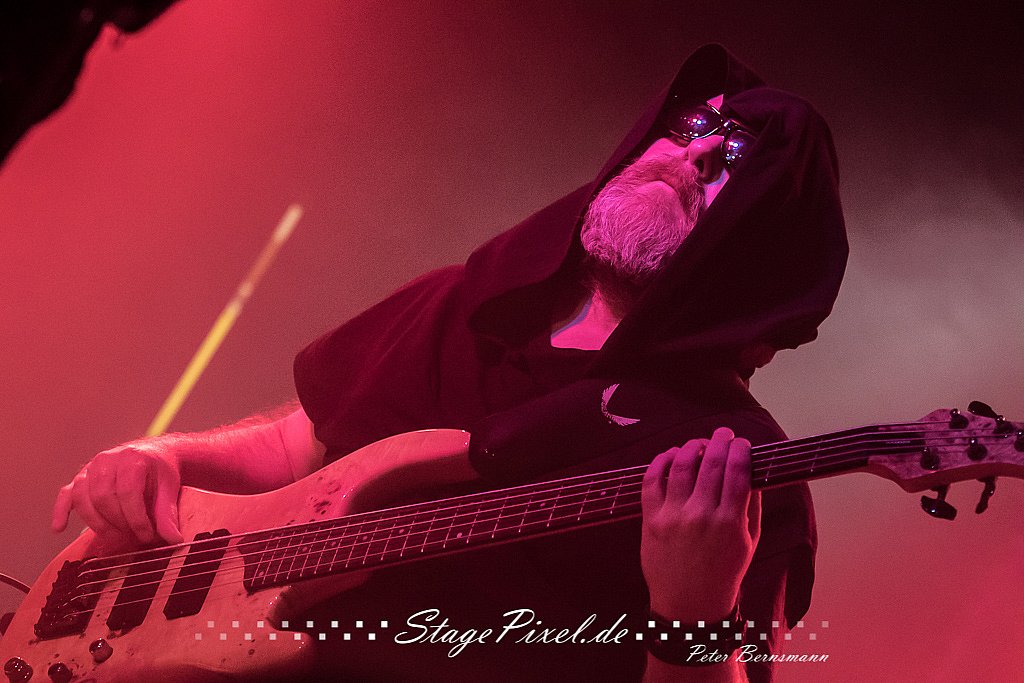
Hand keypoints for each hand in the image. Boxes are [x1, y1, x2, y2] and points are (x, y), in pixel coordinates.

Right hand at [52, 439, 184, 547]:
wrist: (156, 454)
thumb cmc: (161, 470)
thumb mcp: (169, 488)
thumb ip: (168, 514)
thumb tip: (173, 539)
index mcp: (132, 459)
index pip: (128, 493)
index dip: (136, 519)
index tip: (145, 535)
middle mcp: (108, 460)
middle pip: (102, 497)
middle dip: (116, 522)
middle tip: (130, 537)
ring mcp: (91, 467)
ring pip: (83, 497)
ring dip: (95, 522)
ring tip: (112, 536)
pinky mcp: (82, 477)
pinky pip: (66, 493)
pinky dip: (60, 510)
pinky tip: (59, 528)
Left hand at [640, 427, 760, 621]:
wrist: (689, 604)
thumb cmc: (723, 572)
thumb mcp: (750, 542)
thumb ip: (752, 506)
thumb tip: (751, 471)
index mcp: (730, 522)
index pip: (738, 471)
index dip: (741, 450)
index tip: (742, 443)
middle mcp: (701, 516)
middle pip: (711, 463)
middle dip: (719, 440)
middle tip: (723, 433)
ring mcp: (673, 516)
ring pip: (681, 465)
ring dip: (692, 446)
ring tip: (699, 443)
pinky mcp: (651, 519)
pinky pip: (652, 480)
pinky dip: (661, 461)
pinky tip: (671, 455)